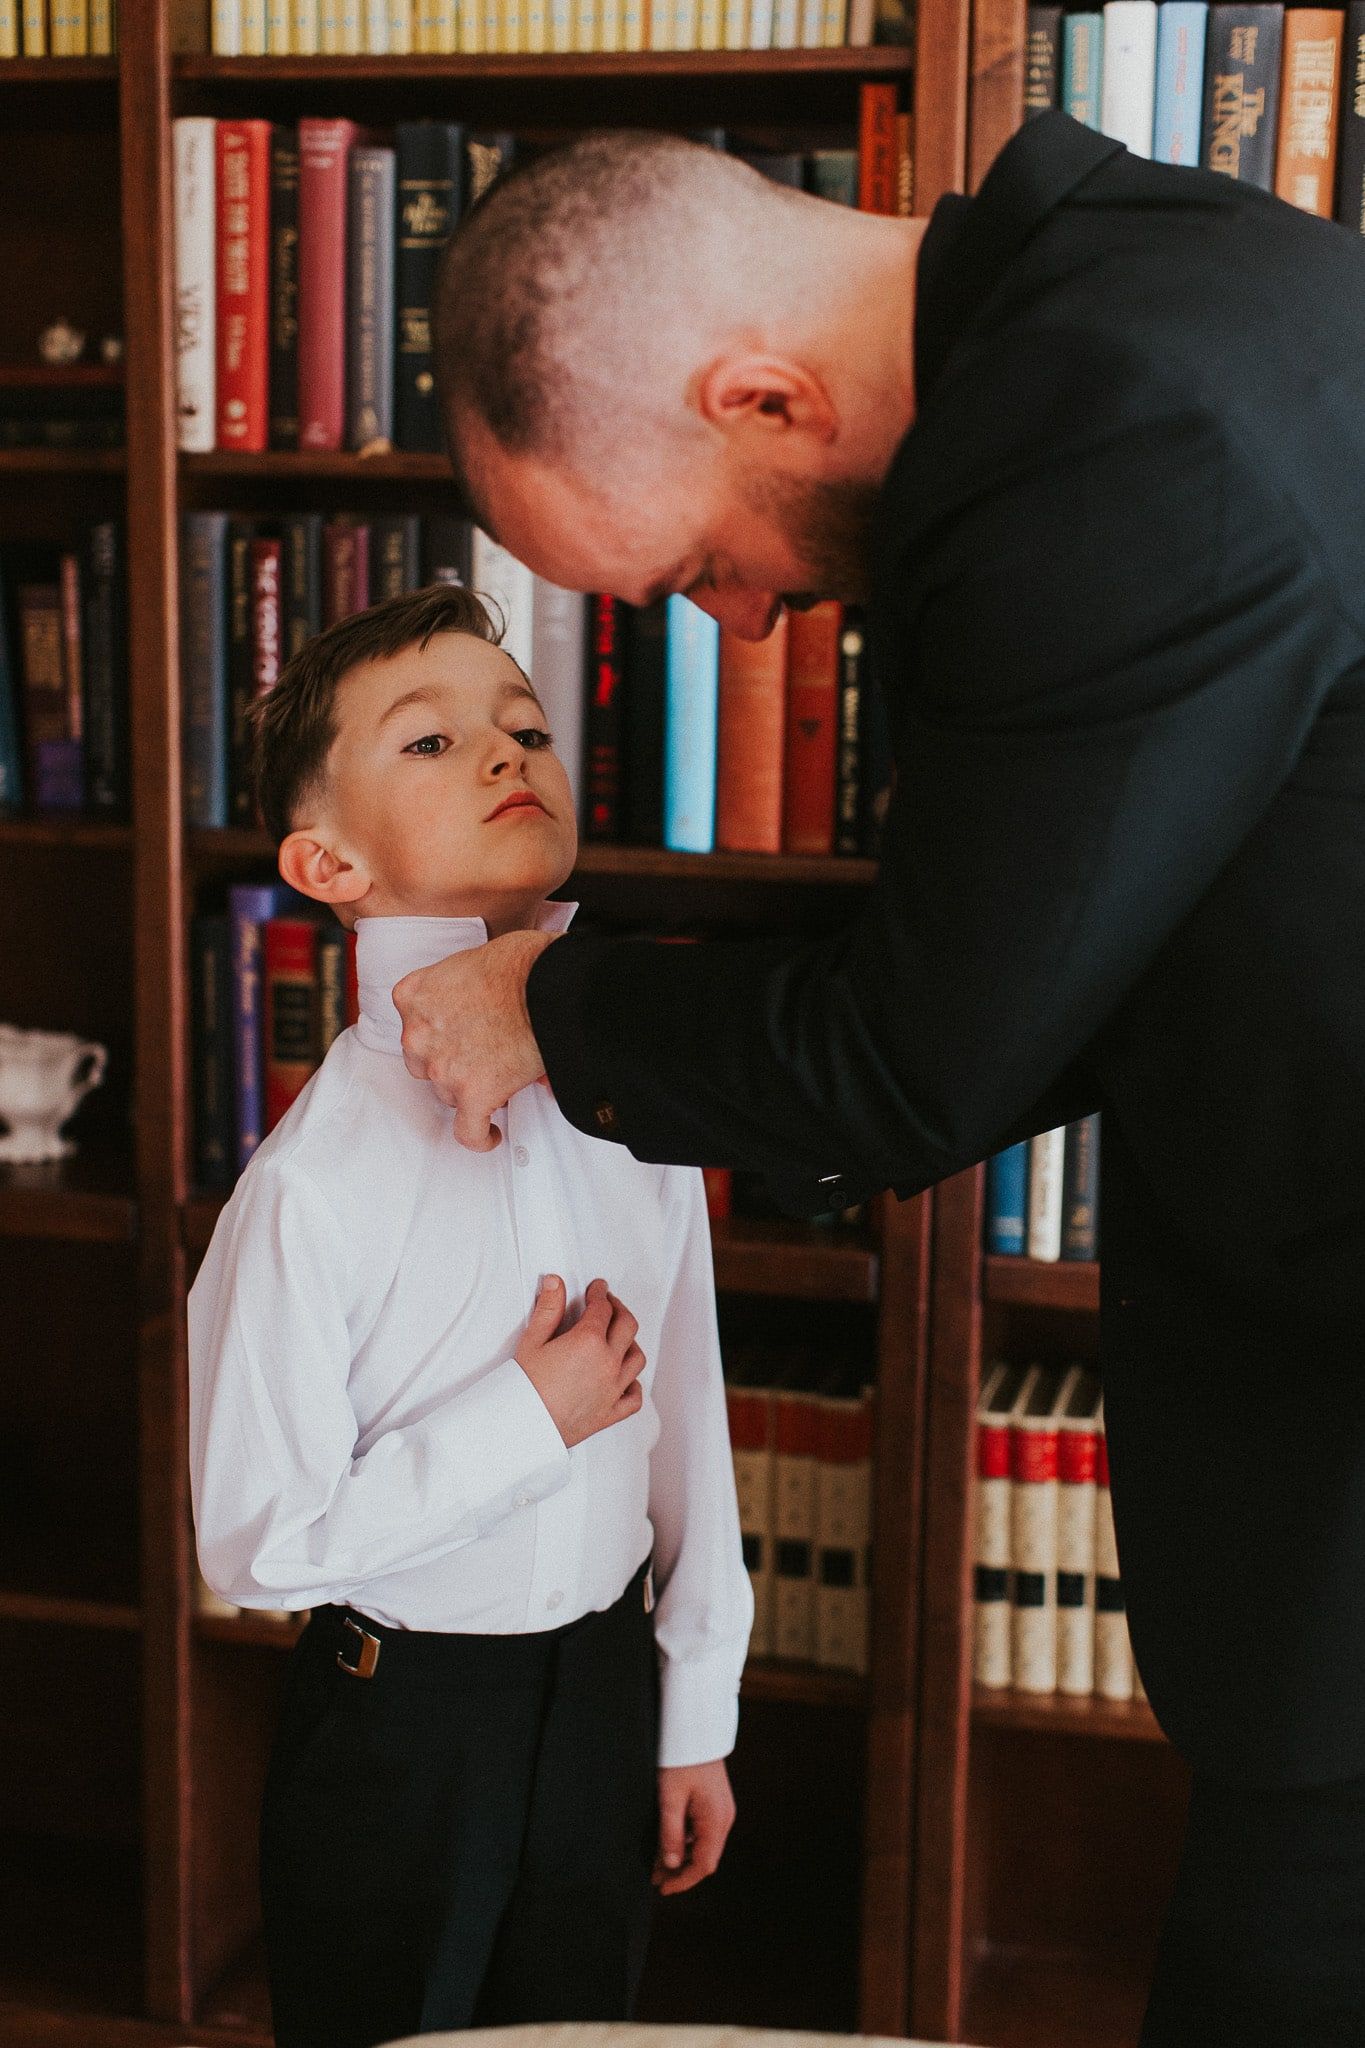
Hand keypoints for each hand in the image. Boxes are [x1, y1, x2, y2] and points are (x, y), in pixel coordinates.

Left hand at [394, 929, 557, 1151]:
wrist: (549, 985)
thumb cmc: (522, 964)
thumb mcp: (472, 960)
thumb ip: (463, 988)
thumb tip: (490, 1015)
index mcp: (414, 996)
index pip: (415, 1024)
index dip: (439, 1032)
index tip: (457, 1035)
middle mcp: (419, 1034)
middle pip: (425, 1062)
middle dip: (450, 1061)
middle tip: (482, 1053)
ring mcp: (443, 1069)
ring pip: (447, 1094)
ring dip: (468, 1090)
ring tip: (499, 1080)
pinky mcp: (473, 1095)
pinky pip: (468, 1131)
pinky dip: (479, 1136)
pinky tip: (491, 1134)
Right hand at [514, 1275, 645, 1448]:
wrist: (524, 1427)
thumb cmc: (524, 1388)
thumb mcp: (532, 1341)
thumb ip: (548, 1309)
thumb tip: (555, 1284)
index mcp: (588, 1342)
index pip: (602, 1308)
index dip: (600, 1293)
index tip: (598, 1288)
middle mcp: (607, 1363)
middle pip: (627, 1326)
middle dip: (619, 1309)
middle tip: (610, 1304)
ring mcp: (613, 1389)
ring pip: (636, 1358)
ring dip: (630, 1343)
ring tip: (620, 1337)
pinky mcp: (611, 1412)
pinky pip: (634, 1397)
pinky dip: (634, 1385)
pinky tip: (627, 1380)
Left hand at [654, 1760, 735, 1895]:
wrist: (695, 1731)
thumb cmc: (681, 1761)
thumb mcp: (670, 1798)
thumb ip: (670, 1834)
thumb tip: (670, 1865)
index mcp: (716, 1820)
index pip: (703, 1865)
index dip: (682, 1881)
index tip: (662, 1889)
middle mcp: (724, 1818)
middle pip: (705, 1858)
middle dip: (680, 1872)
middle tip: (654, 1878)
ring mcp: (722, 1811)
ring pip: (703, 1846)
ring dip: (682, 1857)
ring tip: (656, 1862)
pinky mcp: (716, 1804)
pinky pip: (703, 1832)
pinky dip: (686, 1842)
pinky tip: (668, 1841)